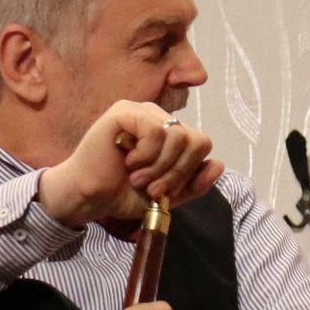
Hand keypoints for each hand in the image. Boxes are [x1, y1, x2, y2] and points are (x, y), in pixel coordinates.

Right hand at [38, 102, 224, 228]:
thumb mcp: (168, 196)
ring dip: (160, 167)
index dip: (188, 172)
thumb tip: (219, 164)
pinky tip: (129, 162)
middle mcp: (158, 118)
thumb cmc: (123, 194)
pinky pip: (156, 130)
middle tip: (153, 189)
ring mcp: (142, 111)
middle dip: (177, 172)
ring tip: (138, 178)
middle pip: (195, 139)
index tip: (164, 192)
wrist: (89, 198)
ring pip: (178, 135)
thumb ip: (194, 184)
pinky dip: (147, 154)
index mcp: (170, 134)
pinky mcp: (125, 111)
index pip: (201, 144)